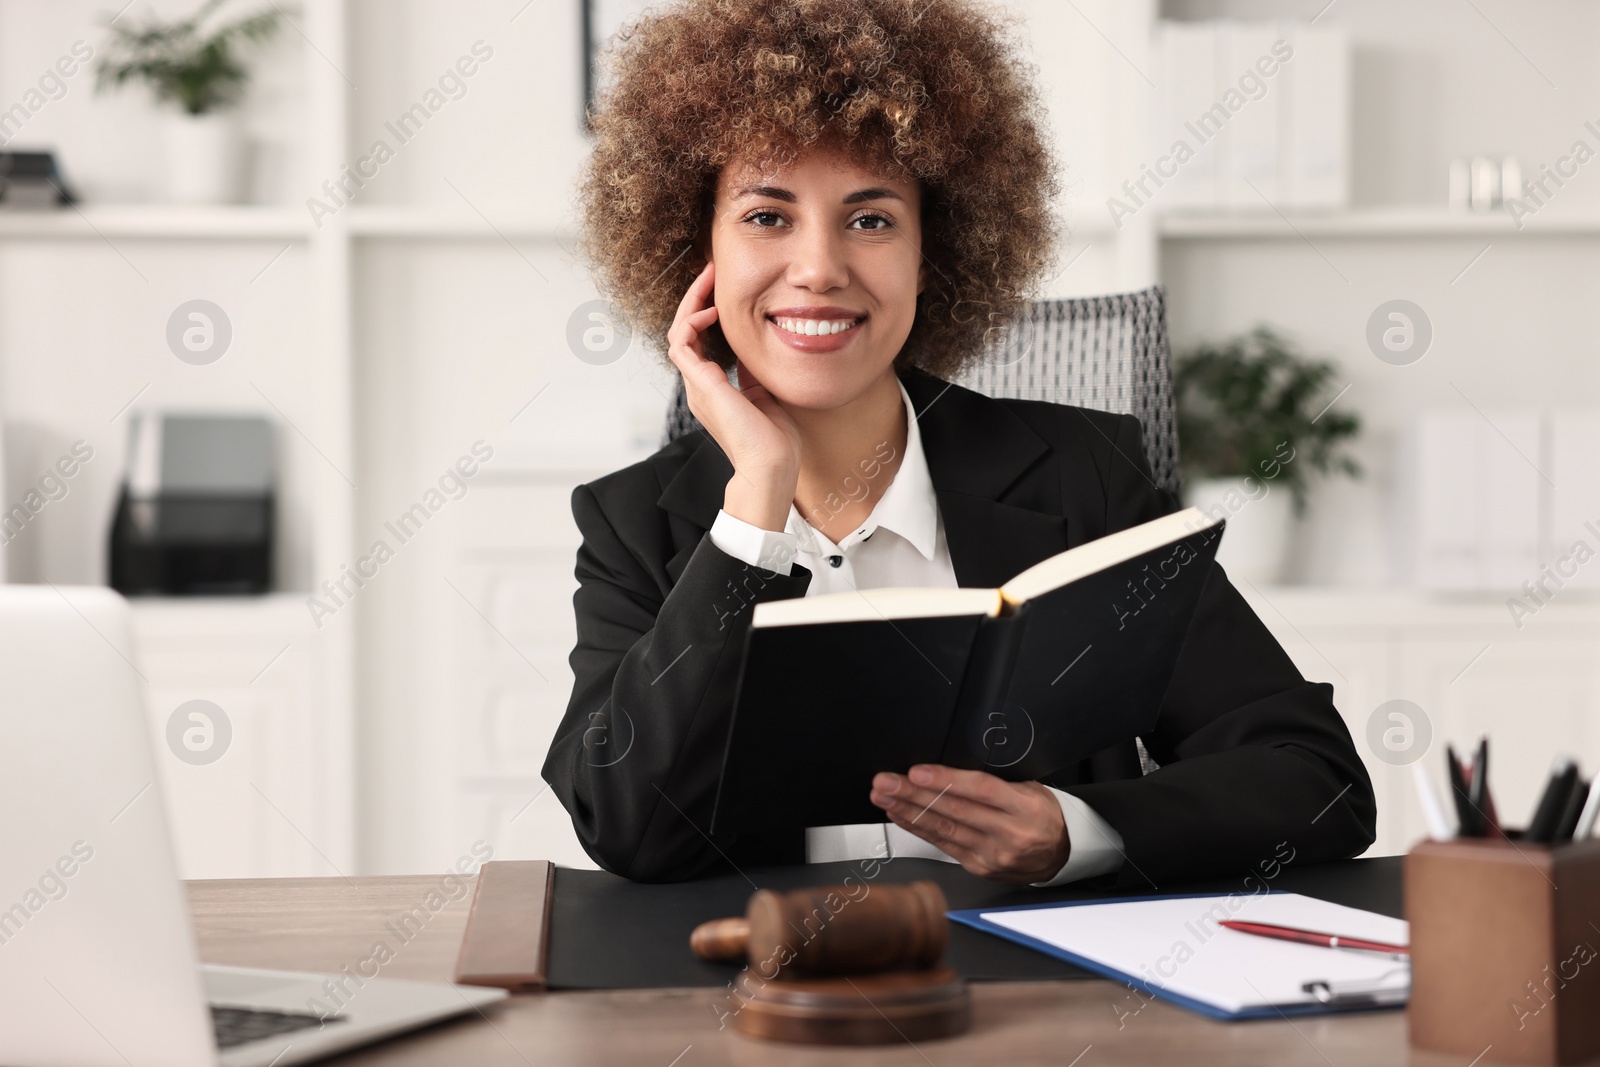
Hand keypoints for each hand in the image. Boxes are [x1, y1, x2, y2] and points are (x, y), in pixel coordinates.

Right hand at [664, 260, 800, 531]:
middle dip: (695, 299)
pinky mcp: (703, 386)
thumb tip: (754, 348)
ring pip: (678, 333)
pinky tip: (710, 311)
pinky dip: (692, 323)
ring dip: (691, 303)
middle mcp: (700, 386)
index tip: (722, 289)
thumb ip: (753, 372)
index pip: (699, 341)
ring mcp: (698, 386)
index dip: (706, 312)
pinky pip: (682, 344)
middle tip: (710, 271)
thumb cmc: (774, 441)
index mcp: (713, 388)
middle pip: (684, 332)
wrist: (771, 467)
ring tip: (707, 280)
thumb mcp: (765, 394)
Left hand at [870, 764, 1069, 884]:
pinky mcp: (981, 868)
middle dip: (913, 794)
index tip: (915, 772)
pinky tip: (900, 816)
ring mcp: (993, 854)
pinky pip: (944, 846)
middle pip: (954, 810)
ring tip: (884, 797)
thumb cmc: (1042, 814)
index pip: (978, 790)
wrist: (1063, 853)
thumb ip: (992, 783)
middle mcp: (1009, 833)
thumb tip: (946, 771)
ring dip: (908, 812)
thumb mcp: (1028, 788)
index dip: (944, 780)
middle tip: (885, 782)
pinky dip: (918, 830)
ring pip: (944, 829)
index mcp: (1024, 806)